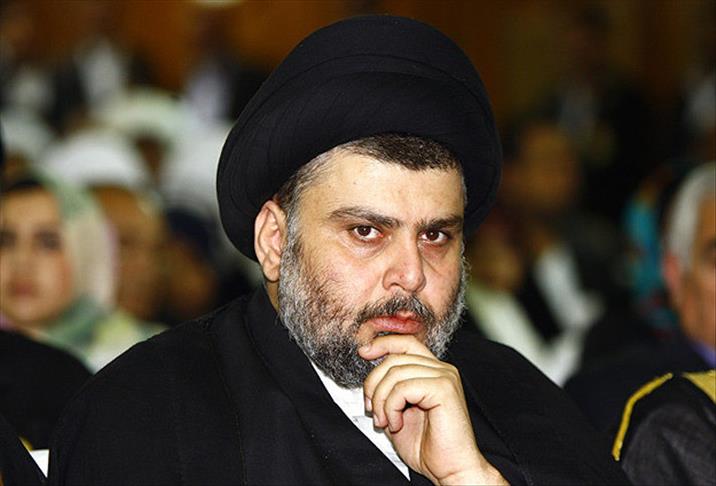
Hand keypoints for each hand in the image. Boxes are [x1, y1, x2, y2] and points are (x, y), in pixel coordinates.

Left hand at [360, 335, 506, 484]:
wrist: (451, 470)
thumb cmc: (428, 447)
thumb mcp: (399, 412)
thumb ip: (388, 391)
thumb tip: (369, 375)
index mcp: (433, 371)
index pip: (405, 343)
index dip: (382, 343)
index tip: (363, 353)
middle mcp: (442, 369)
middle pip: (394, 358)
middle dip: (374, 384)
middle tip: (373, 411)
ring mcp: (445, 377)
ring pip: (395, 373)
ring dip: (381, 400)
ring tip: (386, 422)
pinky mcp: (444, 389)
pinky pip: (403, 388)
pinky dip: (391, 407)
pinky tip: (396, 424)